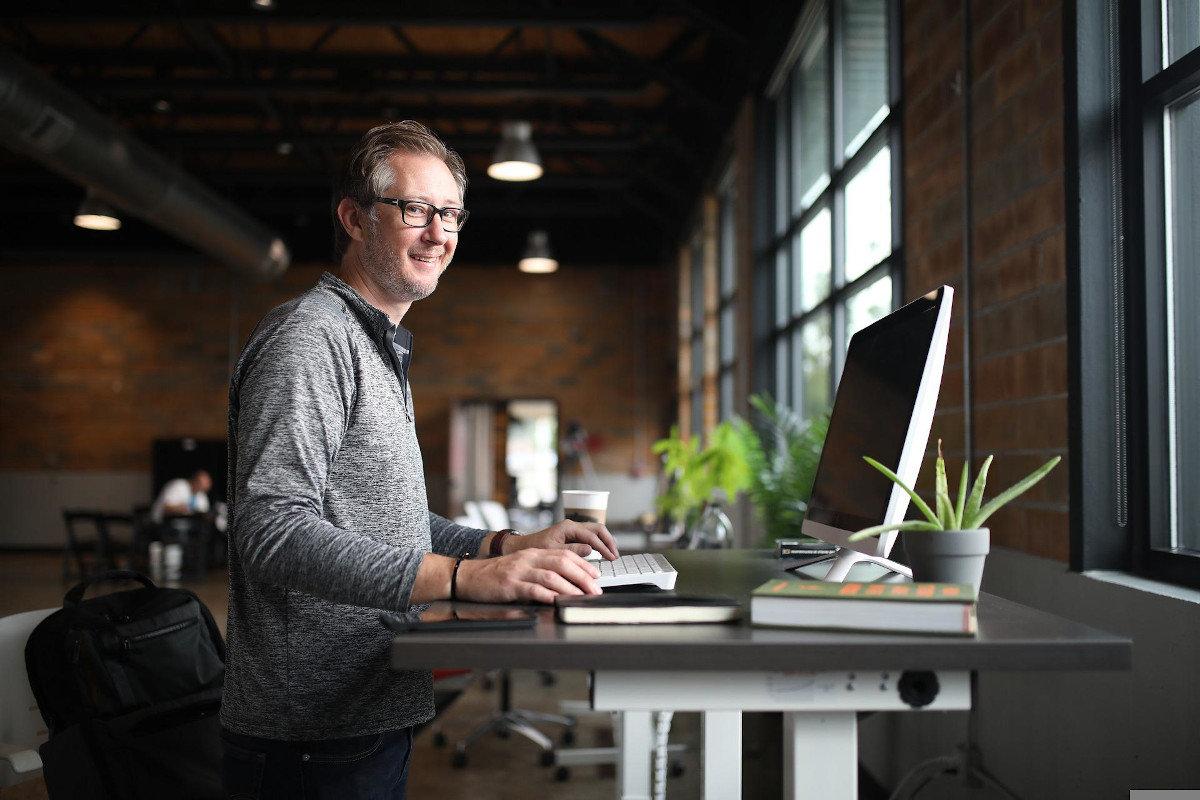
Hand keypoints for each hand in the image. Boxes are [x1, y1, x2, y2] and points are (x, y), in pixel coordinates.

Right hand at [456, 549, 601, 604]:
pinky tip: (558, 602)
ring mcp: (519, 571)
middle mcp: (528, 559)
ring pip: (551, 576)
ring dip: (570, 588)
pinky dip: (548, 596)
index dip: (583, 565)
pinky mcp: (509, 585)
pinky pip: (533, 589)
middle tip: (595, 590)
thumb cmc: (495, 575)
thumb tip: (567, 580)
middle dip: (583, 577)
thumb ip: (541, 569)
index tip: (596, 576)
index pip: (565, 554)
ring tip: (582, 597)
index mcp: (533, 553)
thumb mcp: (521, 566)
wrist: (467, 576)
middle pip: (562, 563)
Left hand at [506, 519, 619, 560]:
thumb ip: (572, 550)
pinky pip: (590, 535)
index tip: (611, 558)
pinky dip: (599, 543)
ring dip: (605, 541)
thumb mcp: (553, 551)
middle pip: (598, 529)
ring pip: (595, 531)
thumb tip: (590, 550)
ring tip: (612, 554)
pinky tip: (603, 552)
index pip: (592, 536)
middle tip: (615, 555)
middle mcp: (572, 525)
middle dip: (609, 541)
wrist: (522, 546)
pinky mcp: (572, 534)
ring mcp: (573, 529)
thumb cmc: (535, 548)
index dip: (603, 547)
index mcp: (568, 527)